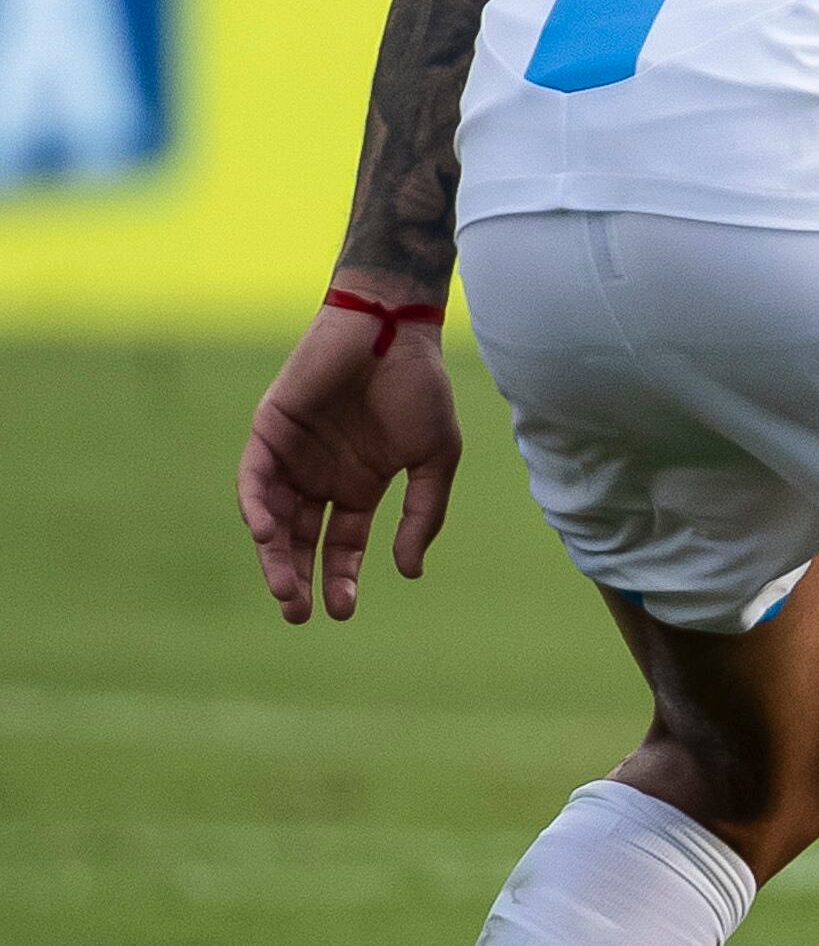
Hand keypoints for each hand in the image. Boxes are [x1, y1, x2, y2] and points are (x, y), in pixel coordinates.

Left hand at [237, 297, 459, 624]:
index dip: (342, 578)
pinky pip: (255, 480)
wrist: (391, 331)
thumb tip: (407, 573)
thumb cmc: (420, 388)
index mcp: (361, 484)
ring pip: (274, 518)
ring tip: (284, 589)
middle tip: (299, 614)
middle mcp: (322, 475)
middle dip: (298, 578)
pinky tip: (269, 535)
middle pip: (302, 538)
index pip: (343, 543)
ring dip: (276, 554)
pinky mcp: (269, 432)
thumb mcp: (435, 460)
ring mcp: (293, 455)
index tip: (342, 611)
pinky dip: (257, 509)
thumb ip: (421, 514)